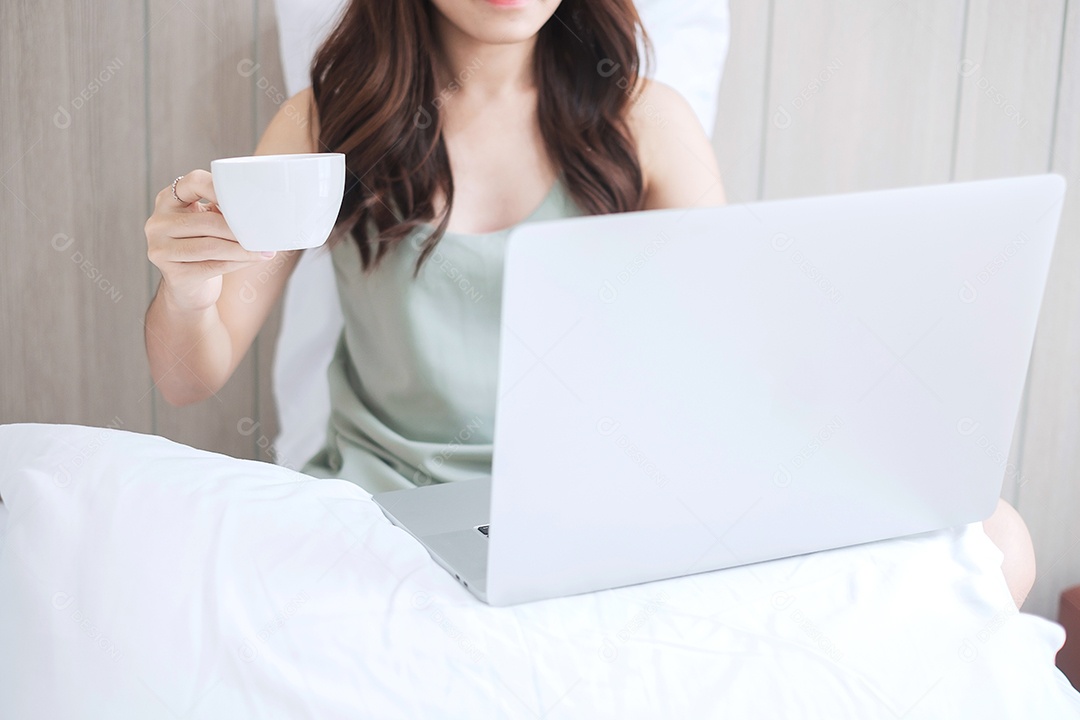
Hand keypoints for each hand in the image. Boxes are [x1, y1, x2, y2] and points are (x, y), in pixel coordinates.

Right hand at [144, 169, 274, 311]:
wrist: (189, 286)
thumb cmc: (203, 246)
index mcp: (168, 200)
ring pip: (212, 246)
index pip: (194, 182)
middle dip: (240, 229)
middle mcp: (158, 222)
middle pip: (208, 221)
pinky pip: (213, 266)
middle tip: (264, 233)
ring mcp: (160, 249)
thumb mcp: (209, 222)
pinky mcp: (173, 274)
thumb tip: (257, 211)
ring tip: (264, 250)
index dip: (221, 188)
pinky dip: (238, 263)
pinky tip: (253, 260)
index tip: (248, 199)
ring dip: (243, 249)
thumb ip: (222, 210)